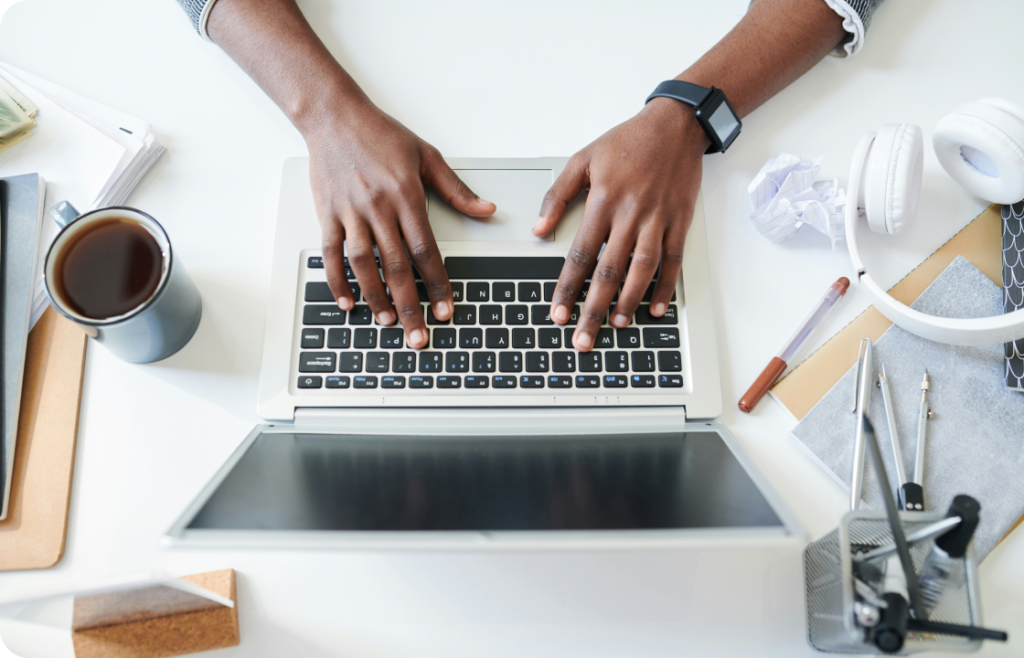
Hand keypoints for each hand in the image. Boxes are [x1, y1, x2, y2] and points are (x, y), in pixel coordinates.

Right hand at [306, 104, 494, 348]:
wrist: (334, 116)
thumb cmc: (381, 134)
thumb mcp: (427, 156)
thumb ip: (456, 189)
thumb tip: (487, 210)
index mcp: (406, 196)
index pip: (426, 250)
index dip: (437, 284)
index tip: (445, 309)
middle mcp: (378, 208)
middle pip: (396, 266)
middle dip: (410, 305)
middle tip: (419, 335)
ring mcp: (350, 213)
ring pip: (363, 264)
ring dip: (375, 297)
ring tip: (388, 321)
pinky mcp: (327, 214)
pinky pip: (331, 253)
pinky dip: (337, 281)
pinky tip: (347, 303)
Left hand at [533, 98, 709, 351]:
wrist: (675, 125)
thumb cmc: (627, 141)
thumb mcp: (583, 159)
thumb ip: (557, 195)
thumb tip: (539, 230)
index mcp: (603, 200)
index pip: (580, 254)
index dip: (567, 287)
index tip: (558, 313)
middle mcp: (631, 214)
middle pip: (608, 271)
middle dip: (593, 308)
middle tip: (583, 337)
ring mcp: (658, 219)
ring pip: (641, 270)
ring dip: (628, 301)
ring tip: (615, 325)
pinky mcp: (680, 221)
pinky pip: (673, 261)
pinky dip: (665, 287)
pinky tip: (655, 308)